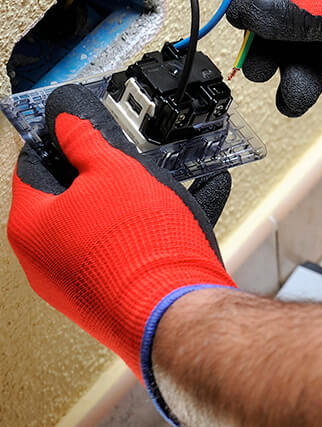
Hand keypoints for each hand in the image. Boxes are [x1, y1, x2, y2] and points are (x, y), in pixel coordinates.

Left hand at [7, 84, 235, 382]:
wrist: (175, 310)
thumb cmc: (141, 249)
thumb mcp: (115, 169)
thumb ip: (87, 139)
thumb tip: (68, 120)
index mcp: (31, 224)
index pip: (35, 163)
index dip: (62, 137)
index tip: (81, 126)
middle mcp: (44, 258)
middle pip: (70, 198)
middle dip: (104, 174)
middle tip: (130, 158)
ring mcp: (77, 281)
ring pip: (102, 225)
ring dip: (132, 202)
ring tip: (164, 187)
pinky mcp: (111, 295)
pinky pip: (126, 249)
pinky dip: (151, 228)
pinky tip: (182, 212)